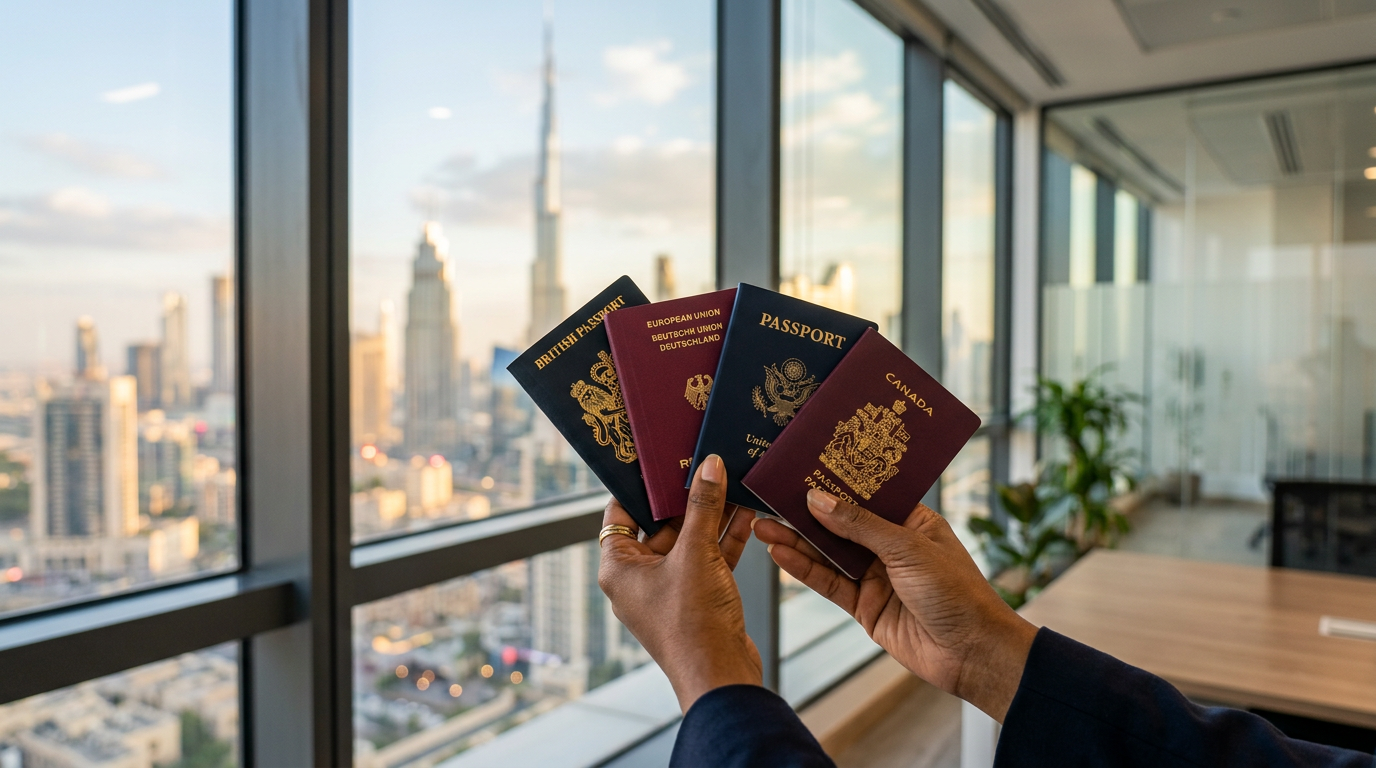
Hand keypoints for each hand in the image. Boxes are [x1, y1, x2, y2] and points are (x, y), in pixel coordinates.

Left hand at [597, 455, 761, 712]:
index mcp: (619, 568)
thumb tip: (709, 467)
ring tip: (732, 482)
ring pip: (688, 542)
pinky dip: (724, 540)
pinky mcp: (696, 599)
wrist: (721, 675)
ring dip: (711, 516)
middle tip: (703, 464)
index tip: (657, 460)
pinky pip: (707, 560)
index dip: (638, 486)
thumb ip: (703, 507)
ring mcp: (668, 590)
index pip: (619, 514)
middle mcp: (638, 578)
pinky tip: (747, 514)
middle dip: (685, 498)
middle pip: (659, 525)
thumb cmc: (693, 622)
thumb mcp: (697, 554)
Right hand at [752, 490, 1036, 721]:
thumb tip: (818, 500)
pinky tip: (780, 554)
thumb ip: (859, 525)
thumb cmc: (957, 593)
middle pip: (841, 524)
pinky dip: (804, 570)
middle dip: (807, 513)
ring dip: (797, 541)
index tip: (802, 470)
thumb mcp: (907, 549)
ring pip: (829, 554)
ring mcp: (876, 576)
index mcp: (912, 522)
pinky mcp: (864, 606)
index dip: (836, 483)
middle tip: (772, 498)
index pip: (867, 496)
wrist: (972, 654)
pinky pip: (829, 583)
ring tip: (763, 525)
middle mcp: (892, 546)